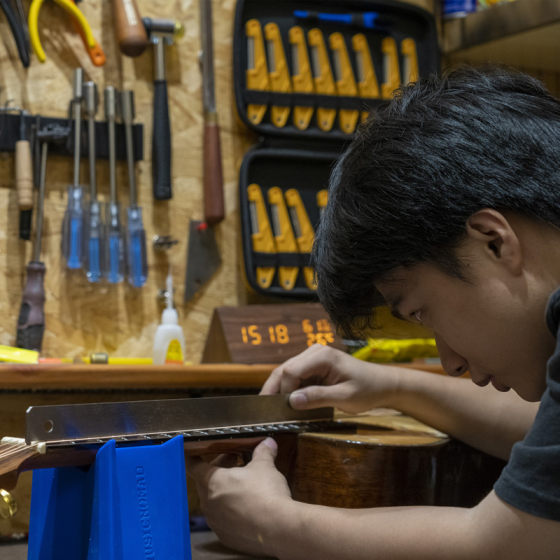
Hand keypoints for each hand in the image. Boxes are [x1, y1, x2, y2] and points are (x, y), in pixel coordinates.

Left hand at [188, 438, 291, 556]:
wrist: (276, 527)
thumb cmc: (265, 493)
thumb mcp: (264, 466)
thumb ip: (263, 452)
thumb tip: (267, 443)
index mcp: (212, 481)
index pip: (193, 465)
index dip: (193, 457)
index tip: (192, 452)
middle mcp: (208, 502)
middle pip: (205, 482)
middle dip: (219, 470)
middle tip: (234, 462)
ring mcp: (215, 522)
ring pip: (214, 502)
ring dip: (224, 491)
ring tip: (242, 485)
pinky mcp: (226, 536)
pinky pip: (223, 519)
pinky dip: (231, 511)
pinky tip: (247, 507)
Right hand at [260, 344, 399, 413]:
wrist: (383, 384)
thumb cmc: (368, 390)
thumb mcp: (345, 397)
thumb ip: (318, 397)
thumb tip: (291, 401)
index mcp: (322, 356)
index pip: (291, 371)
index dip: (284, 392)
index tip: (286, 411)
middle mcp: (314, 352)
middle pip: (284, 369)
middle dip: (274, 390)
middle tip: (266, 412)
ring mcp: (312, 357)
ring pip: (286, 372)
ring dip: (279, 390)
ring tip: (273, 410)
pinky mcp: (313, 365)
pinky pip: (294, 376)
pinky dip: (288, 389)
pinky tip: (285, 403)